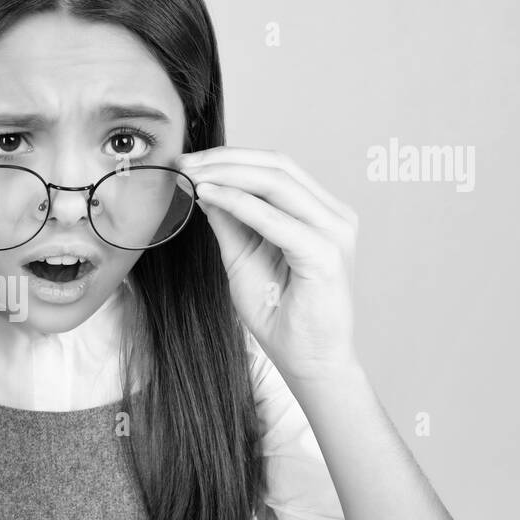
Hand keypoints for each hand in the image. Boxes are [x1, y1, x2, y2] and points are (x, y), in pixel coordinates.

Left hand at [176, 147, 359, 382]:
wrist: (306, 362)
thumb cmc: (280, 315)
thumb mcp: (243, 259)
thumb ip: (231, 222)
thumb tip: (206, 187)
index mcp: (320, 213)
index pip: (276, 169)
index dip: (230, 158)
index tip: (188, 161)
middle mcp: (333, 216)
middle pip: (278, 167)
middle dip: (225, 159)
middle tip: (184, 162)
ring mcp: (334, 232)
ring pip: (278, 183)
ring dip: (228, 174)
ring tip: (192, 175)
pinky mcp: (325, 254)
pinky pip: (277, 219)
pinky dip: (240, 203)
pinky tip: (211, 198)